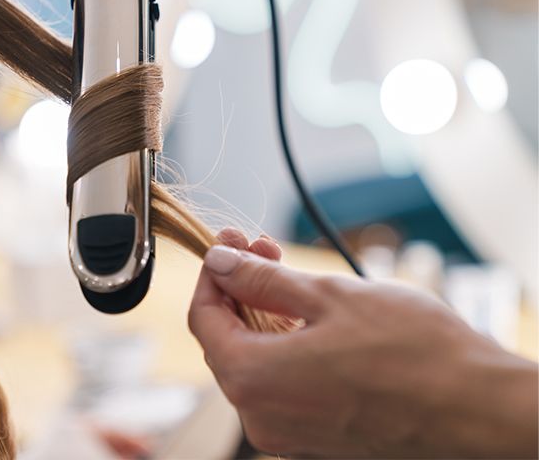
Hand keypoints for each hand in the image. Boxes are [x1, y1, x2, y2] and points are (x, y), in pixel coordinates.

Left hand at [188, 241, 538, 457]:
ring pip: (255, 363)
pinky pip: (281, 387)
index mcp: (252, 379)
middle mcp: (261, 416)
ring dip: (262, 315)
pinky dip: (284, 348)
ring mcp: (288, 433)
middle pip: (227, 340)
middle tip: (260, 247)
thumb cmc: (413, 353)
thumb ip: (261, 280)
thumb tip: (220, 261)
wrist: (478, 412)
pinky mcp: (315, 439)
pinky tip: (306, 317)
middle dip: (239, 288)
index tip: (228, 242)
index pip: (204, 318)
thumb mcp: (327, 297)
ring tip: (288, 275)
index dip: (213, 274)